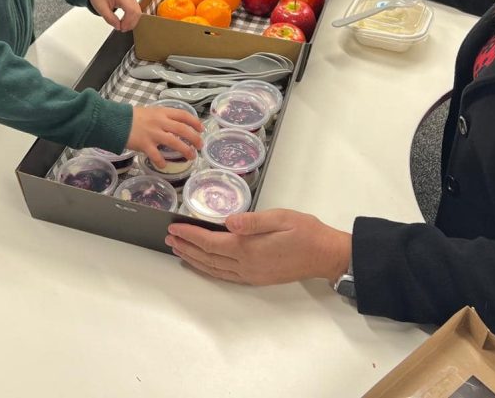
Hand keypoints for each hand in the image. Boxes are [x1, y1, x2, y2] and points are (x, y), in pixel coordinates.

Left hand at [89, 0, 141, 31]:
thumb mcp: (100, 8)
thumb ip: (110, 18)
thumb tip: (118, 27)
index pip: (131, 10)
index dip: (128, 21)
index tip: (121, 28)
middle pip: (137, 12)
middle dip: (131, 23)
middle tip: (122, 29)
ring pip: (137, 12)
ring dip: (132, 21)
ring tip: (122, 26)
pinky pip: (135, 10)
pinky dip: (131, 17)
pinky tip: (124, 22)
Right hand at [127, 105, 203, 167]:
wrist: (115, 121)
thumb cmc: (132, 117)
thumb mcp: (150, 112)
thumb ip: (162, 117)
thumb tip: (174, 124)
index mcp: (162, 112)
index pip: (183, 115)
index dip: (195, 122)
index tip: (201, 129)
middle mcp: (160, 122)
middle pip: (182, 129)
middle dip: (194, 138)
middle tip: (200, 145)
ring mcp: (153, 133)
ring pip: (174, 142)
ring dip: (185, 150)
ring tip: (191, 157)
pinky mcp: (144, 144)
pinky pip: (156, 155)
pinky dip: (161, 161)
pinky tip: (164, 166)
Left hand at [166, 209, 352, 285]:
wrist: (325, 255)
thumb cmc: (306, 232)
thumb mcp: (281, 218)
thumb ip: (254, 221)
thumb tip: (229, 222)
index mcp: (249, 248)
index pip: (211, 242)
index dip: (190, 235)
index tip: (175, 228)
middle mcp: (246, 265)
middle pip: (208, 258)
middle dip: (186, 247)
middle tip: (169, 238)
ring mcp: (251, 274)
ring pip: (214, 269)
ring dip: (194, 260)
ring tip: (178, 250)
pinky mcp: (257, 278)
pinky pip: (225, 275)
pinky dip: (209, 269)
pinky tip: (203, 264)